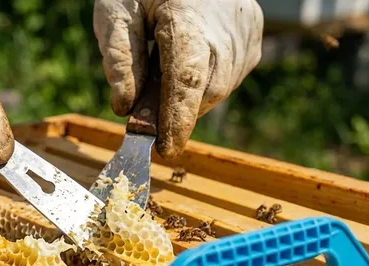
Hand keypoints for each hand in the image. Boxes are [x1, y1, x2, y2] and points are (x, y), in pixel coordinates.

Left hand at [93, 0, 263, 158]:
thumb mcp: (115, 10)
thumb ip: (120, 59)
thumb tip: (125, 109)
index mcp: (188, 17)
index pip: (186, 80)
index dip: (176, 119)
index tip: (164, 150)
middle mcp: (226, 26)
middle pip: (206, 89)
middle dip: (175, 110)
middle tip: (142, 113)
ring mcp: (246, 29)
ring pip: (219, 85)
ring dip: (188, 94)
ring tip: (162, 66)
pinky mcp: (253, 31)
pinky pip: (230, 72)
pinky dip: (204, 79)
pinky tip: (184, 57)